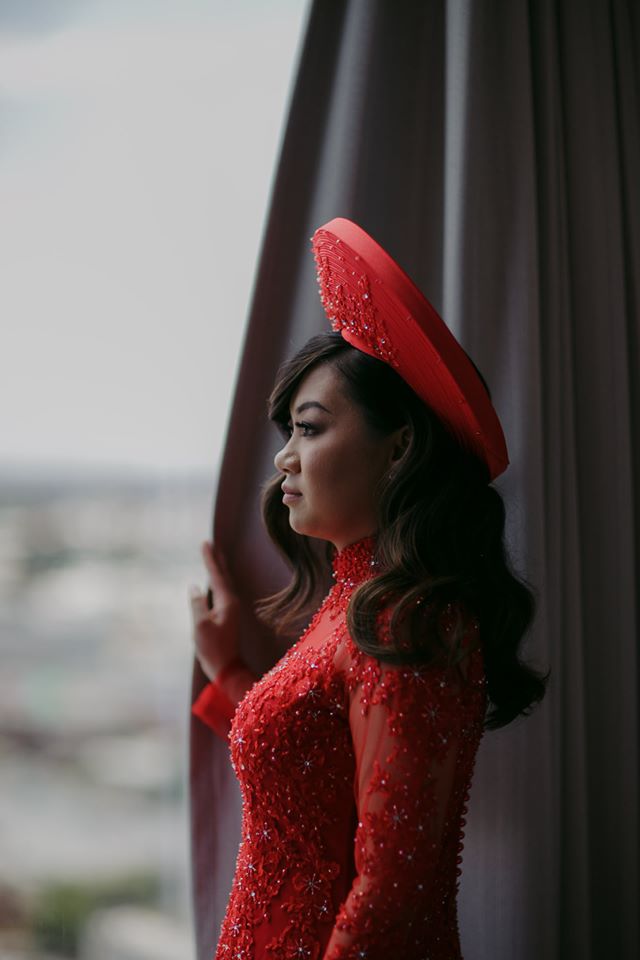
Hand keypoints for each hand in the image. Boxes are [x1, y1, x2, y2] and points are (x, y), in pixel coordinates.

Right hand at [189, 540, 241, 680]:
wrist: (226, 669)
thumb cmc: (213, 648)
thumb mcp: (200, 625)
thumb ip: (197, 604)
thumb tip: (194, 587)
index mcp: (227, 602)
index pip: (216, 575)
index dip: (210, 559)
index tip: (206, 543)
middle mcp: (231, 603)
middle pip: (224, 576)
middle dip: (217, 560)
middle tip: (212, 544)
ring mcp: (231, 610)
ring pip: (224, 584)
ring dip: (218, 570)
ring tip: (215, 557)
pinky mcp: (228, 617)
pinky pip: (222, 593)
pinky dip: (217, 582)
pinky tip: (213, 583)